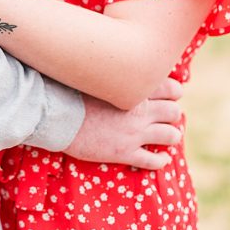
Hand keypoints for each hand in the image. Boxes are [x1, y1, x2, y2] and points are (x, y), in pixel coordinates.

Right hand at [64, 78, 183, 169]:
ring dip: (170, 135)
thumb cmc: (68, 92)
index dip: (173, 92)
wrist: (55, 117)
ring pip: (171, 136)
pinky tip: (159, 158)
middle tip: (163, 116)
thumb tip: (117, 68)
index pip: (170, 88)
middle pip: (174, 112)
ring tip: (164, 136)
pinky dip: (161, 160)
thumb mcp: (94, 76)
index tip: (167, 95)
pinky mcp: (124, 153)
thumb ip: (113, 74)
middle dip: (171, 113)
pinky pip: (154, 161)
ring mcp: (133, 134)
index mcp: (133, 90)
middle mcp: (139, 111)